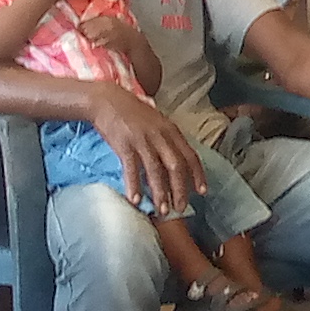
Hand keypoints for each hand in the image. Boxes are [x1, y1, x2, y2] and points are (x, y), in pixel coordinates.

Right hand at [86, 83, 204, 214]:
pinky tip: (136, 200)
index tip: (202, 192)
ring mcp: (142, 140)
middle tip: (181, 208)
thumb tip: (177, 163)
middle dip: (180, 190)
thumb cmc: (132, 114)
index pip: (190, 155)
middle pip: (176, 167)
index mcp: (171, 130)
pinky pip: (132, 169)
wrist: (107, 100)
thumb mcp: (157, 122)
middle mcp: (160, 136)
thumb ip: (168, 140)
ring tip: (162, 210)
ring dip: (160, 193)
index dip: (198, 175)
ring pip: (156, 171)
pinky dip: (134, 186)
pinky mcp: (124, 145)